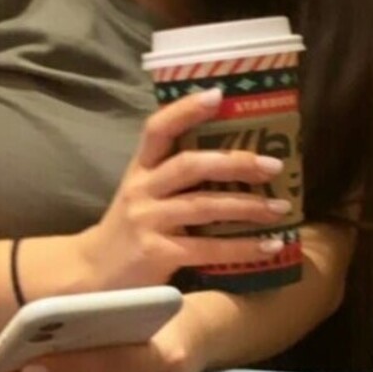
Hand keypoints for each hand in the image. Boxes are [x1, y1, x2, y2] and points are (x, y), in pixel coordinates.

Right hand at [77, 89, 289, 288]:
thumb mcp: (142, 194)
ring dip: (248, 206)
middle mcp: (141, 189)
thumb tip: (233, 161)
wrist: (91, 276)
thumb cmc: (130, 231)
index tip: (218, 95)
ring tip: (281, 208)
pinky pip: (207, 249)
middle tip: (273, 165)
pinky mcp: (156, 253)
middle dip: (235, 163)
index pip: (157, 128)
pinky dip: (243, 248)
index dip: (186, 109)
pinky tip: (270, 246)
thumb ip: (173, 177)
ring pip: (204, 206)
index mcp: (139, 169)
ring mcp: (146, 221)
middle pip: (190, 165)